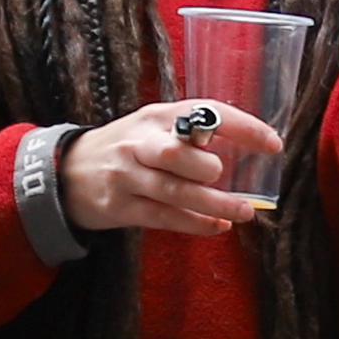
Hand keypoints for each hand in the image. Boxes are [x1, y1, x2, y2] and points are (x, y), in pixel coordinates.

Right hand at [57, 106, 274, 239]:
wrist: (66, 172)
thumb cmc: (125, 148)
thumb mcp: (152, 128)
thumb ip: (190, 134)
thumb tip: (245, 148)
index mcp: (156, 117)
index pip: (203, 112)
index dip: (241, 127)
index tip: (273, 144)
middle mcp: (141, 143)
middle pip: (175, 153)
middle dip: (205, 166)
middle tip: (225, 175)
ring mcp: (128, 177)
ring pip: (173, 192)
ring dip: (212, 204)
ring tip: (244, 212)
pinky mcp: (121, 208)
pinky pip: (164, 218)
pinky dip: (194, 224)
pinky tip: (218, 226)